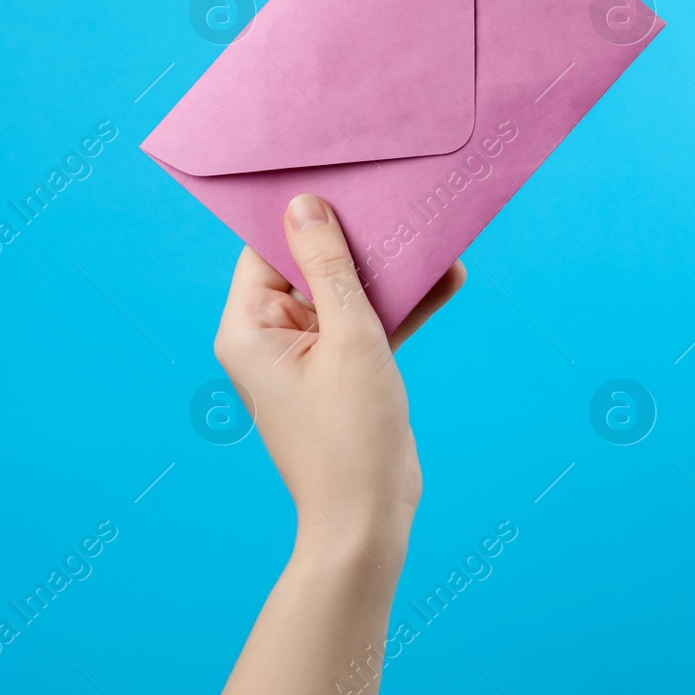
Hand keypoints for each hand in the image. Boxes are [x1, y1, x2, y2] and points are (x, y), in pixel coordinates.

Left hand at [213, 193, 465, 562]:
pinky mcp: (342, 369)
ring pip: (346, 292)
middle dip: (356, 236)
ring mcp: (308, 353)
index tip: (340, 174)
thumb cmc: (351, 435)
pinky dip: (401, 305)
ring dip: (389, 269)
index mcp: (249, 326)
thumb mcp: (349, 337)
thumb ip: (330, 268)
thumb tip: (305, 205)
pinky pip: (368, 323)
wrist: (371, 519)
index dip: (302, 211)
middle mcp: (270, 335)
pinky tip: (446, 276)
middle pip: (310, 264)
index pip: (267, 247)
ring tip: (432, 230)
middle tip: (394, 193)